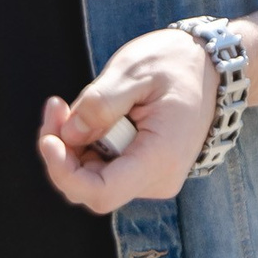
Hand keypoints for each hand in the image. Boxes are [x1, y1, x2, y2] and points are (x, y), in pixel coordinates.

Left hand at [37, 28, 216, 214]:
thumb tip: (69, 136)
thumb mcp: (133, 71)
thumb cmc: (174, 64)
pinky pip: (102, 167)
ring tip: (71, 104)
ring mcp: (150, 178)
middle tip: (56, 105)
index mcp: (160, 159)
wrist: (209, 68)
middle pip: (89, 186)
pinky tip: (89, 115)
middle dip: (62, 150)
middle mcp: (157, 179)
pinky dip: (86, 144)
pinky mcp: (142, 169)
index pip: (101, 192)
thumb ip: (99, 104)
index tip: (48, 139)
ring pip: (91, 177)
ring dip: (72, 144)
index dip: (64, 172)